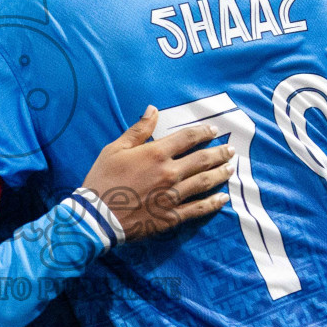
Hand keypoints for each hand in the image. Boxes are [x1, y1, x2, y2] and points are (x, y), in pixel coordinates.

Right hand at [81, 106, 232, 241]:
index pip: (188, 138)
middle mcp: (169, 172)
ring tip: (230, 169)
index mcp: (156, 153)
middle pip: (202, 160)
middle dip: (219, 153)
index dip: (203, 133)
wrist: (97, 216)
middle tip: (230, 150)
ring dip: (220, 174)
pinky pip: (198, 208)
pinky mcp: (171, 216)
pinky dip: (212, 203)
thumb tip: (152, 109)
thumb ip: (138, 129)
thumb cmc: (103, 179)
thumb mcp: (115, 149)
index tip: (214, 131)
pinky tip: (223, 198)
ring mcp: (172, 196)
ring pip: (204, 182)